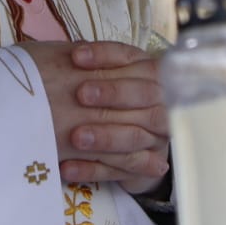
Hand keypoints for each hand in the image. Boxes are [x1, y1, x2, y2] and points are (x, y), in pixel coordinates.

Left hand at [21, 40, 169, 193]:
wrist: (119, 137)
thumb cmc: (97, 98)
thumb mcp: (90, 76)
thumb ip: (85, 66)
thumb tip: (66, 56)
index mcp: (146, 73)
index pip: (132, 57)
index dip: (105, 55)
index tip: (75, 58)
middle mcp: (159, 103)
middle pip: (144, 94)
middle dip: (113, 93)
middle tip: (80, 95)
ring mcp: (156, 136)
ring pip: (136, 135)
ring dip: (105, 136)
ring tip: (75, 137)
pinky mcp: (147, 165)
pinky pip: (124, 169)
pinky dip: (94, 168)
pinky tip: (68, 167)